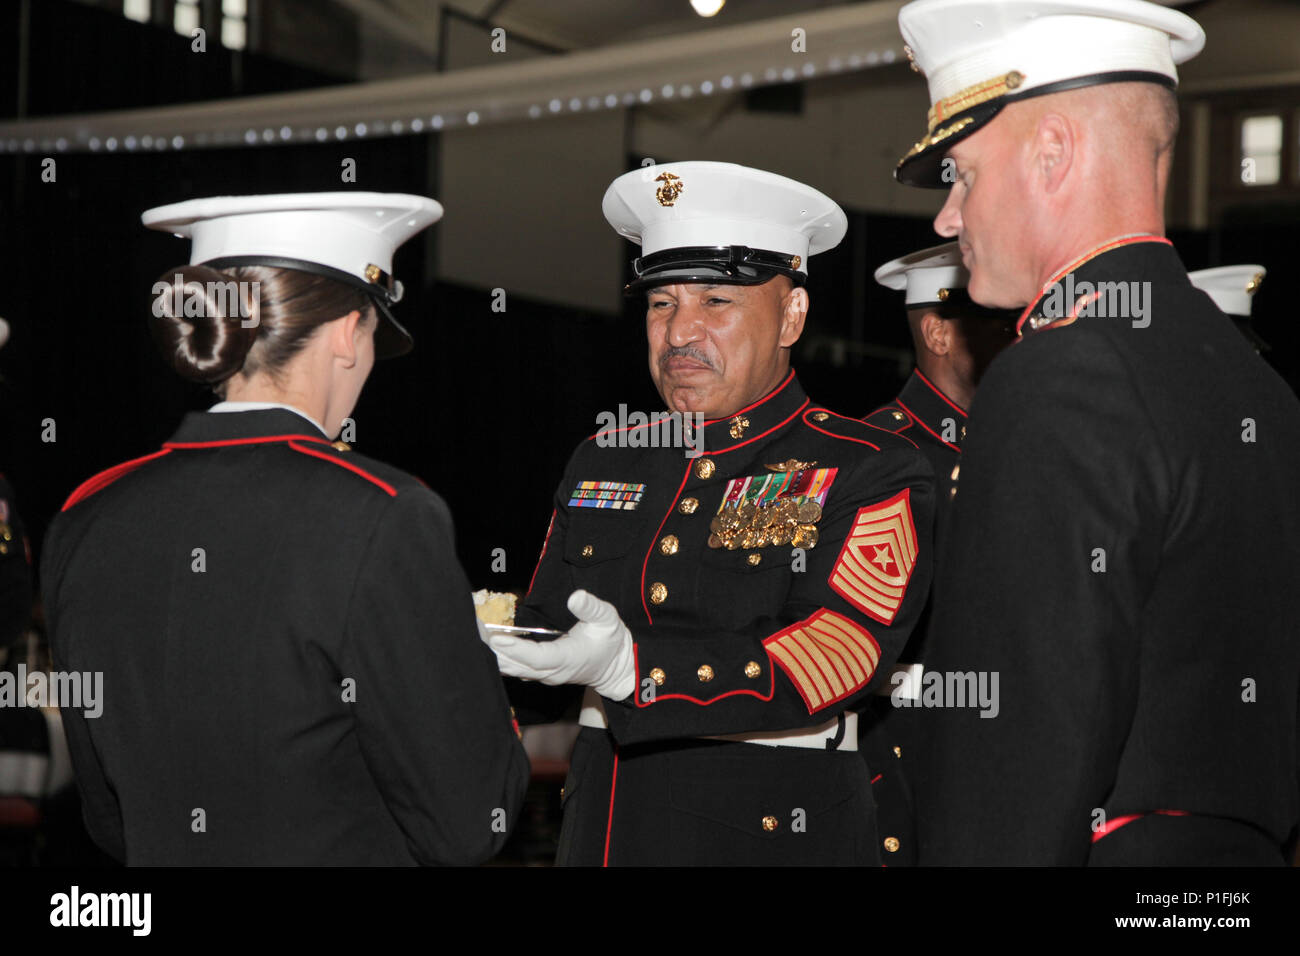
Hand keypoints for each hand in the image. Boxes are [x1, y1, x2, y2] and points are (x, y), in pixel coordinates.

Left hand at [485, 590, 634, 700]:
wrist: (616, 667)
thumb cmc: (611, 642)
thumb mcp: (608, 620)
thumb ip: (591, 608)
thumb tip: (575, 597)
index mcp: (568, 659)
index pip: (538, 657)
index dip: (517, 648)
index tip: (497, 638)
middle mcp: (552, 672)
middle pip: (517, 665)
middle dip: (494, 650)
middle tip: (474, 632)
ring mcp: (544, 675)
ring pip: (512, 669)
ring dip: (492, 655)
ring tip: (473, 637)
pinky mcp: (538, 673)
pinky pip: (513, 668)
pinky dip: (498, 657)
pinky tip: (484, 645)